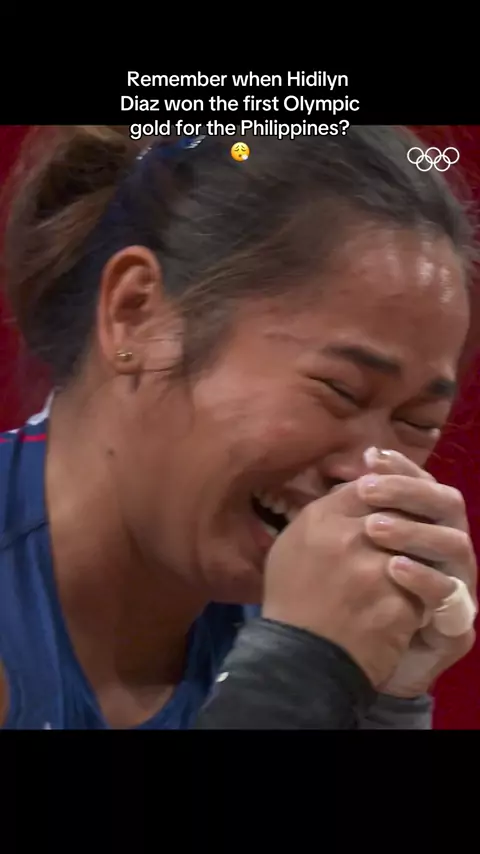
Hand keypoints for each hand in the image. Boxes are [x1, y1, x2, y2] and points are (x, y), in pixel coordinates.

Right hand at [262, 480, 423, 689]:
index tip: (387, 508)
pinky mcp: (400, 603)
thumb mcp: (292, 545)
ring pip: (414, 548)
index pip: (367, 487)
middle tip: (402, 543)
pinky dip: (417, 595)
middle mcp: (349, 537)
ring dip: (414, 559)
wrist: (300, 660)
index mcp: (320, 519)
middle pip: (396, 513)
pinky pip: (424, 586)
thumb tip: (353, 489)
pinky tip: (401, 606)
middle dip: (404, 525)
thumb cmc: (291, 600)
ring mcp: (377, 570)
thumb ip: (323, 513)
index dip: (382, 495)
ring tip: (403, 576)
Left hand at [357, 448, 476, 697]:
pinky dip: (423, 579)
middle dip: (409, 492)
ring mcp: (458, 589)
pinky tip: (393, 568)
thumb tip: (343, 468)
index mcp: (425, 530)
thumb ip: (349, 512)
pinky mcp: (457, 628)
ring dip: (414, 531)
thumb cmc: (347, 600)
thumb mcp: (344, 550)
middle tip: (367, 489)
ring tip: (373, 528)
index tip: (371, 457)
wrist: (348, 667)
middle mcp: (447, 554)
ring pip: (456, 545)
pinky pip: (452, 599)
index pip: (424, 487)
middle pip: (448, 506)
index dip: (403, 469)